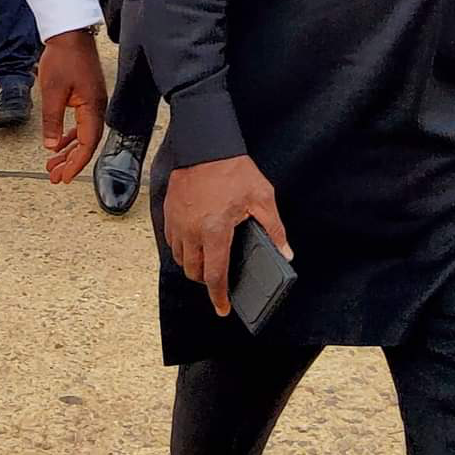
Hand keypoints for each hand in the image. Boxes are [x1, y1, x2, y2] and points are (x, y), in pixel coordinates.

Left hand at [40, 29, 106, 183]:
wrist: (69, 32)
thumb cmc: (63, 56)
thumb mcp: (51, 91)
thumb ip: (52, 121)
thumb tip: (51, 146)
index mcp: (93, 106)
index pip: (87, 143)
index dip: (76, 163)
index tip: (64, 177)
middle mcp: (97, 106)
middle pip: (87, 142)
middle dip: (70, 162)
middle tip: (54, 176)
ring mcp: (93, 100)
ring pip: (83, 134)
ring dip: (69, 150)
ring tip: (53, 164)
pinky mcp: (87, 95)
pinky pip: (81, 123)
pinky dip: (70, 135)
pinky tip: (59, 143)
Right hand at [164, 155, 291, 317]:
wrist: (205, 145)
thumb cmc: (232, 169)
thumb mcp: (262, 197)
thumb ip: (274, 229)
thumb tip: (285, 253)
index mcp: (215, 231)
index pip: (214, 276)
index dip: (219, 297)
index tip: (222, 308)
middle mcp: (192, 230)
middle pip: (194, 271)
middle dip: (206, 280)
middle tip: (220, 277)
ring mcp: (177, 221)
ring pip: (180, 257)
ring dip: (193, 264)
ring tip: (208, 258)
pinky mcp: (168, 211)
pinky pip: (171, 240)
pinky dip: (182, 247)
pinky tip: (194, 240)